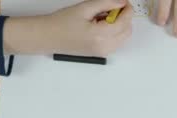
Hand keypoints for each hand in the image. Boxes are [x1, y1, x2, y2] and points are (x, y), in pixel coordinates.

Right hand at [4, 0, 133, 56]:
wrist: (49, 37)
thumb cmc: (62, 22)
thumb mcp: (85, 8)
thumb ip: (106, 4)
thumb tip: (121, 2)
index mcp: (100, 36)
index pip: (124, 22)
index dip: (127, 10)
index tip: (124, 2)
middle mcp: (104, 47)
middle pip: (127, 30)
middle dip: (124, 17)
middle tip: (111, 8)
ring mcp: (104, 53)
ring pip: (123, 37)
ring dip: (119, 25)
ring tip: (102, 17)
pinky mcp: (102, 54)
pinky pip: (116, 42)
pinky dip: (114, 32)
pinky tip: (101, 25)